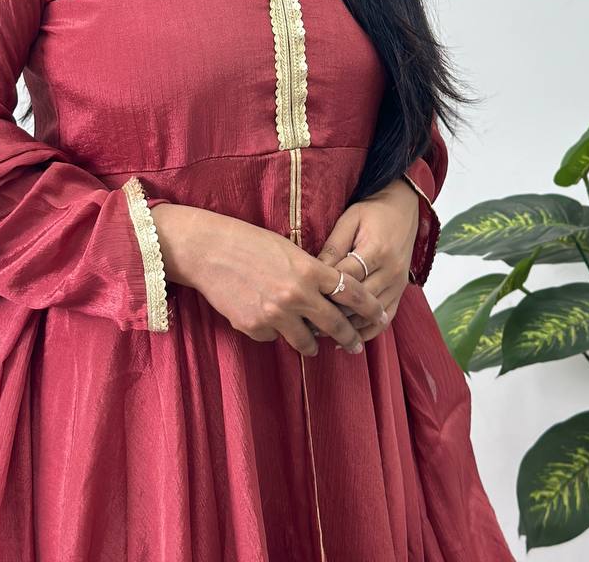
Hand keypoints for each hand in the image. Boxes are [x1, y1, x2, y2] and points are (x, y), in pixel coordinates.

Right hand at [151, 204, 387, 356]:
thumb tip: (327, 294)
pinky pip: (273, 337)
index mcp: (308, 270)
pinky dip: (274, 331)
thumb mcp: (288, 250)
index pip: (351, 292)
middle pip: (335, 325)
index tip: (380, 316)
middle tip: (356, 346)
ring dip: (312, 344)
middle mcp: (296, 295)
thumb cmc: (248, 242)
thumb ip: (310, 272)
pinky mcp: (254, 327)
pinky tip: (265, 317)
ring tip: (315, 346)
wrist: (208, 250)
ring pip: (306, 342)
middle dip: (349, 338)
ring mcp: (275, 315)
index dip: (369, 306)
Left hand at [314, 180, 420, 342]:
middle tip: (307, 322)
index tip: (304, 299)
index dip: (325, 290)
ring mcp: (398, 284)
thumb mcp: (349, 221)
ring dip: (349, 326)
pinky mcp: (401, 291)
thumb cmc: (372, 212)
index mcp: (376, 250)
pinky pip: (387, 318)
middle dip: (333, 312)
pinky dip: (369, 330)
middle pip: (359, 301)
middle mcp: (390, 271)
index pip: (347, 278)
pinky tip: (350, 337)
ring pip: (372, 315)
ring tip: (323, 333)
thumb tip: (314, 272)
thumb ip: (333, 247)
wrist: (403, 209)